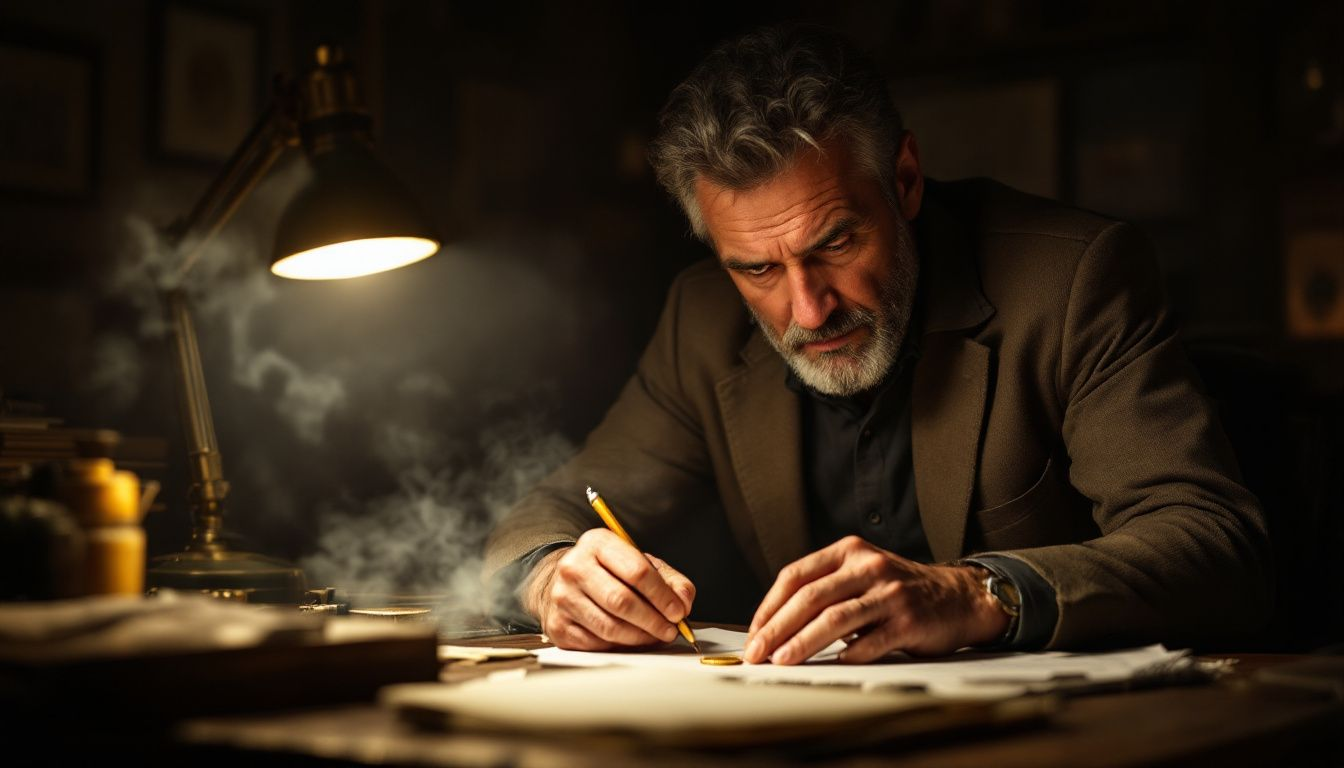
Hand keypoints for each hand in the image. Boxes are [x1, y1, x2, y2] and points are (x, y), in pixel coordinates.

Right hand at [521, 529, 695, 650]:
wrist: (561, 582)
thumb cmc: (607, 572)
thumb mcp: (638, 562)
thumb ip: (668, 579)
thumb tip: (684, 601)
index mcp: (597, 543)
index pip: (636, 571)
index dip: (662, 595)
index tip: (678, 611)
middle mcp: (574, 567)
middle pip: (621, 601)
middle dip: (653, 620)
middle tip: (671, 629)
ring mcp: (562, 598)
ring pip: (610, 627)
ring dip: (640, 637)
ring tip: (656, 636)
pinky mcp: (558, 625)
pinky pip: (597, 643)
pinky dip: (621, 646)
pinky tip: (632, 640)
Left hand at [744, 536, 1007, 663]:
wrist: (959, 596)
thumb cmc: (899, 590)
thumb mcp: (861, 573)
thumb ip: (825, 588)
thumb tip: (775, 626)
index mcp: (849, 552)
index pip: (795, 576)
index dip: (769, 606)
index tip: (753, 633)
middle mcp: (868, 566)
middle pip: (810, 597)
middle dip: (777, 628)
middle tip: (756, 653)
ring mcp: (890, 593)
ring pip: (835, 619)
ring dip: (803, 643)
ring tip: (782, 661)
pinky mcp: (909, 620)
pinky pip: (870, 641)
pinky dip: (848, 654)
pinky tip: (833, 663)